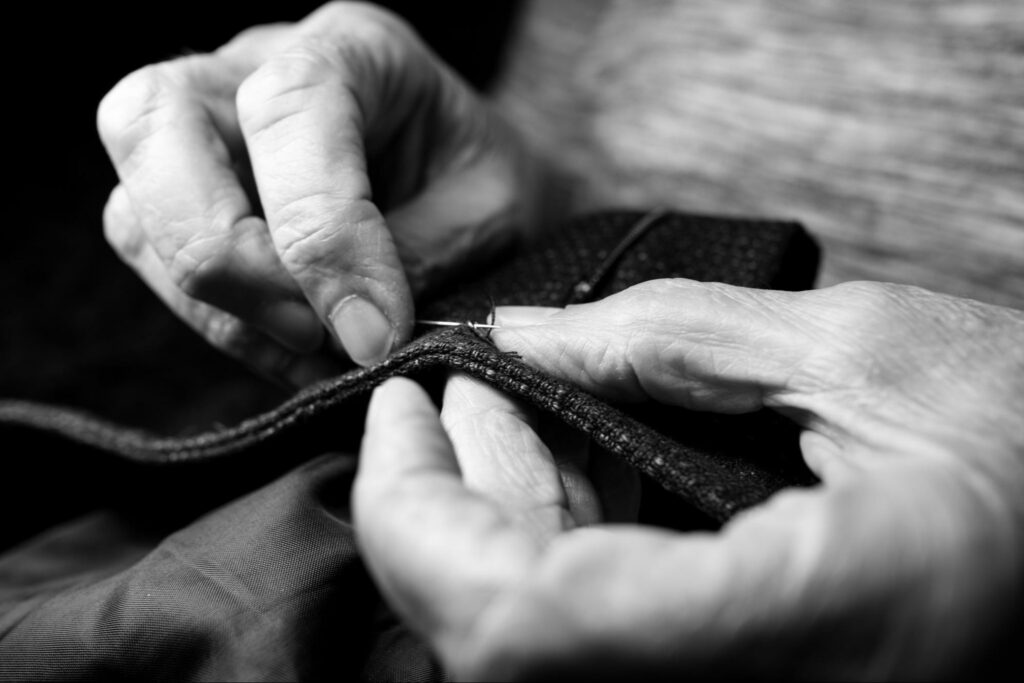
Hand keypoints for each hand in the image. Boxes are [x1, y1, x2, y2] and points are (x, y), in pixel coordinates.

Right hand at [97, 2, 541, 383]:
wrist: (481, 193)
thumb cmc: (489, 189)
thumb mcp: (490, 215)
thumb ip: (417, 259)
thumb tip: (347, 330)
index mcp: (355, 47)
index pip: (291, 107)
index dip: (320, 233)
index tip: (374, 332)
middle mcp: (258, 67)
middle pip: (152, 119)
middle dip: (219, 252)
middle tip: (312, 335)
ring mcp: (209, 131)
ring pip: (133, 205)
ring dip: (216, 306)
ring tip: (317, 356)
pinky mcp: (193, 198)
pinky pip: (153, 262)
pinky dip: (218, 324)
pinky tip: (294, 354)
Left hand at [354, 280, 1023, 678]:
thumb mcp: (863, 353)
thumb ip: (673, 337)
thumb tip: (521, 338)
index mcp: (805, 624)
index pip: (517, 623)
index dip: (419, 516)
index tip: (402, 407)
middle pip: (500, 645)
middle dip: (444, 508)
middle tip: (456, 395)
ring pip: (535, 649)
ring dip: (496, 521)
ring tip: (514, 414)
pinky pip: (596, 640)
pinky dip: (556, 549)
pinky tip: (571, 468)